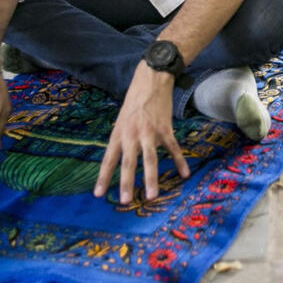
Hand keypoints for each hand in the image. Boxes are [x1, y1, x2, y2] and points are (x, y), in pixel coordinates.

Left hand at [95, 62, 190, 202]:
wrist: (151, 81)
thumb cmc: (134, 101)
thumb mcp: (121, 120)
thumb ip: (122, 140)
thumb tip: (119, 160)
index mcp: (118, 134)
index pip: (108, 160)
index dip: (103, 178)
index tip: (98, 194)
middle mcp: (132, 135)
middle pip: (128, 163)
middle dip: (126, 183)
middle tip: (125, 201)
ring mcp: (149, 133)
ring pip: (150, 160)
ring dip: (150, 179)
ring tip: (151, 196)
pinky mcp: (165, 129)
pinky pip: (173, 149)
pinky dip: (180, 162)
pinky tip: (184, 174)